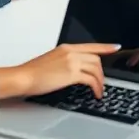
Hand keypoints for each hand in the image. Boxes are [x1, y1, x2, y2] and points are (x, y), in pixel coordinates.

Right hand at [0, 43, 119, 99]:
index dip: (105, 47)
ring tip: (99, 90)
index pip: (91, 46)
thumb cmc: (32, 72)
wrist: (23, 77)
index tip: (116, 47)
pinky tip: (95, 93)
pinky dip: (96, 87)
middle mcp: (71, 52)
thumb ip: (65, 60)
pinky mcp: (71, 74)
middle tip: (101, 81)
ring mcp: (72, 62)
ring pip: (95, 69)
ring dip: (100, 81)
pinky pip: (91, 79)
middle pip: (96, 59)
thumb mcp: (51, 60)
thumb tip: (73, 69)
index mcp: (66, 48)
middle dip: (101, 72)